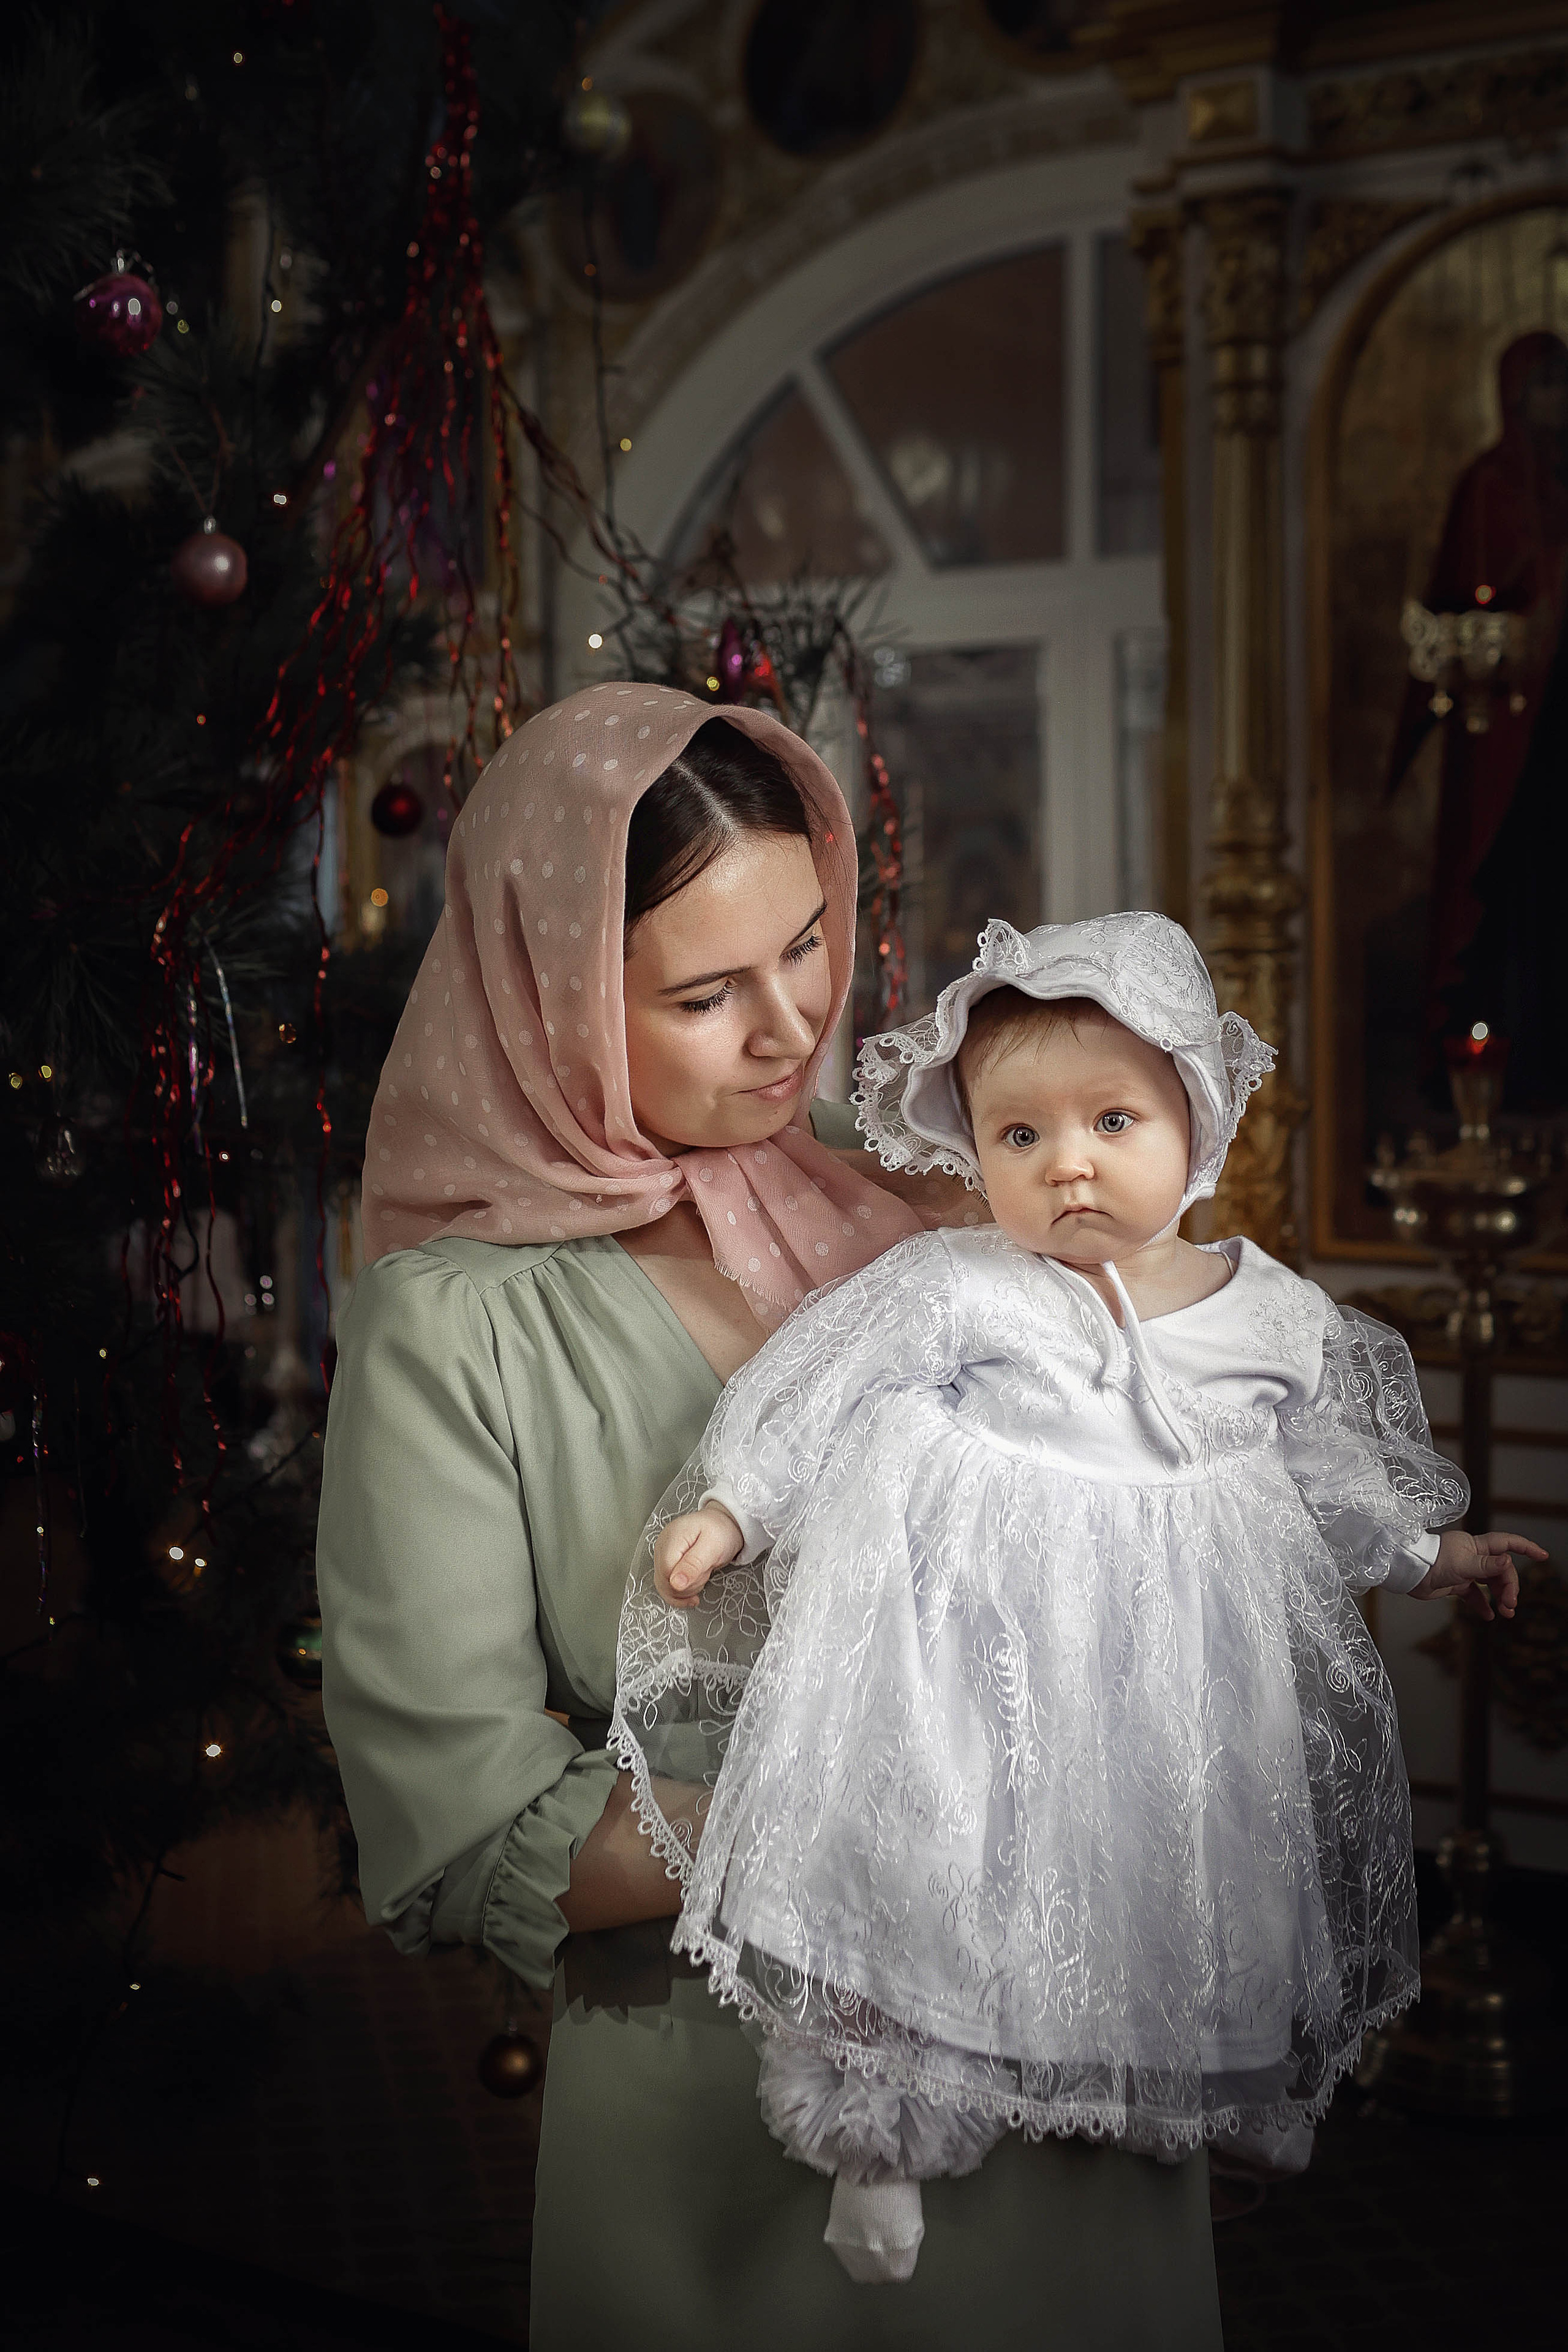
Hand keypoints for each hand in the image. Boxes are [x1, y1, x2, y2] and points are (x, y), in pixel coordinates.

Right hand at [654, 1506, 743, 1607]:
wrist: (723, 1523)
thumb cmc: (721, 1531)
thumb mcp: (713, 1547)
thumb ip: (694, 1565)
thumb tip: (676, 1584)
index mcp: (671, 1539)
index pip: (666, 1574)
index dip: (684, 1582)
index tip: (702, 1574)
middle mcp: (662, 1546)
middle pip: (665, 1582)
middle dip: (688, 1585)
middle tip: (705, 1569)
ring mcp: (662, 1554)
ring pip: (666, 1587)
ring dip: (687, 1588)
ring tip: (701, 1571)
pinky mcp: (666, 1562)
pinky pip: (667, 1585)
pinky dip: (681, 1593)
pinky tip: (692, 1592)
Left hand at [1409, 1528, 1547, 1620]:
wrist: (1409, 1573)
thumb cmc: (1433, 1562)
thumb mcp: (1463, 1563)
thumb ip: (1487, 1565)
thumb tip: (1509, 1561)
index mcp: (1476, 1545)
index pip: (1507, 1543)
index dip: (1526, 1548)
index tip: (1543, 1556)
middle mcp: (1473, 1556)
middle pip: (1502, 1570)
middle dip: (1510, 1586)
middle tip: (1511, 1603)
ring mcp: (1466, 1570)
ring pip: (1491, 1583)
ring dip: (1501, 1596)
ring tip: (1507, 1612)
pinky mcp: (1456, 1584)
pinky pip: (1476, 1595)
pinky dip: (1483, 1604)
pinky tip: (1489, 1615)